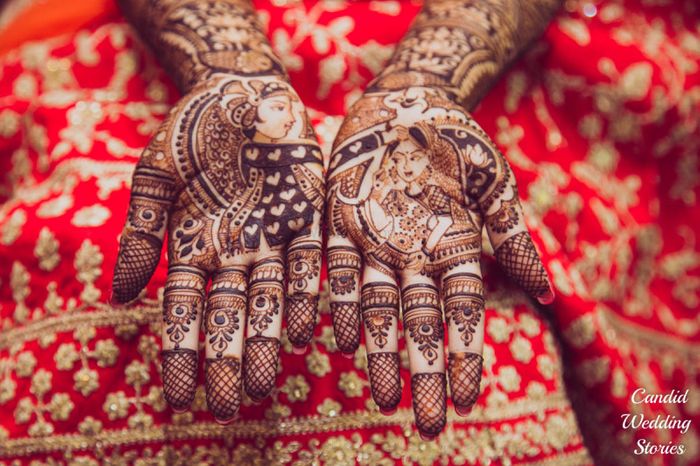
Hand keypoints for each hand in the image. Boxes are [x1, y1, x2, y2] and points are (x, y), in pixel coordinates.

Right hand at [112, 74, 323, 422]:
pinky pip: (307, 265)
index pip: (184, 312)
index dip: (181, 353)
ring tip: (265, 383)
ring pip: (270, 301)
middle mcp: (235, 253)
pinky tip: (303, 331)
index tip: (179, 397)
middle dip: (228, 360)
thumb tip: (116, 296)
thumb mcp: (154, 177)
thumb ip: (141, 232)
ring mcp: (273, 239)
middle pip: (231, 316)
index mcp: (194, 247)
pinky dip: (304, 296)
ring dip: (267, 341)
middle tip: (230, 407)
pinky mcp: (308, 220)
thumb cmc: (191, 131)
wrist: (240, 91)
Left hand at [326, 87, 552, 437]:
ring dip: (379, 352)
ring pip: (375, 308)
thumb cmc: (458, 140)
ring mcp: (375, 243)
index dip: (463, 356)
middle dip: (423, 372)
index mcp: (453, 250)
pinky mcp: (339, 223)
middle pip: (419, 323)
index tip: (465, 401)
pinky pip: (335, 269)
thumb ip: (513, 235)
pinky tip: (336, 339)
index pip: (461, 314)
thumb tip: (548, 293)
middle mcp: (414, 257)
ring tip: (383, 397)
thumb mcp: (493, 183)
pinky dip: (336, 303)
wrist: (407, 101)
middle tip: (423, 423)